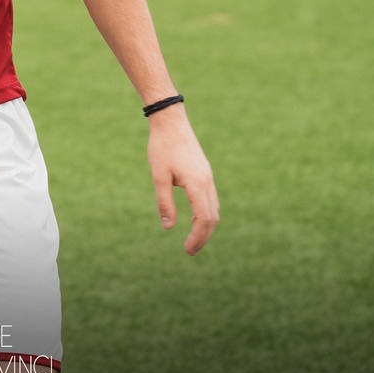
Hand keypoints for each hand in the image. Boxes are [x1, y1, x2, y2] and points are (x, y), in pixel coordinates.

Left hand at [147, 108, 219, 254]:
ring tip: (193, 240)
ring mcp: (208, 177)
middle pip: (212, 217)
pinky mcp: (205, 173)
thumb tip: (168, 227)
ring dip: (206, 226)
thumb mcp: (159, 177)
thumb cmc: (162, 147)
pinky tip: (195, 220)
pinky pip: (211, 199)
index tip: (187, 249)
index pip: (204, 219)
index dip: (197, 237)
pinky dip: (206, 214)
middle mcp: (207, 182)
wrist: (171, 122)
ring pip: (214, 209)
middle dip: (203, 236)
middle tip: (189, 250)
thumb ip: (164, 203)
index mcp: (197, 183)